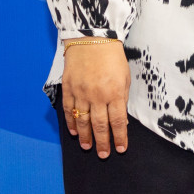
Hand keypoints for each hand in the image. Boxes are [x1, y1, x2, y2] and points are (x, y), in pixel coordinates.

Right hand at [61, 39, 130, 157]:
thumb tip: (119, 119)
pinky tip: (74, 132)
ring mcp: (81, 93)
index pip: (118, 122)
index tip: (120, 149)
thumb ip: (121, 98)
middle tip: (103, 155)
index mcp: (115, 93)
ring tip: (88, 147)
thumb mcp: (125, 77)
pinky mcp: (69, 88)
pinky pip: (69, 110)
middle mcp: (97, 96)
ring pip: (83, 121)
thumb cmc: (112, 57)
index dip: (119, 138)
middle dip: (103, 143)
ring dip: (86, 136)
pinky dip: (71, 123)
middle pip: (100, 125)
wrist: (92, 38)